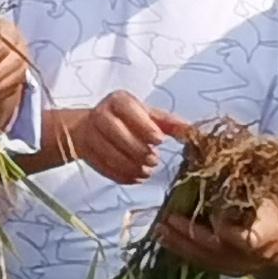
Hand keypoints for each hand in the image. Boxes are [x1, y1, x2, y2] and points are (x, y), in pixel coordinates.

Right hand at [57, 88, 173, 185]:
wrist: (91, 127)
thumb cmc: (126, 120)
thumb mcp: (148, 116)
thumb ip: (169, 124)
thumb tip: (191, 131)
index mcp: (118, 101)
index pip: (128, 110)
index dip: (144, 127)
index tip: (159, 141)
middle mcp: (101, 114)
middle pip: (116, 132)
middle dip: (137, 150)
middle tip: (154, 160)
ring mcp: (90, 133)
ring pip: (108, 152)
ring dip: (130, 166)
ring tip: (146, 172)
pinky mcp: (86, 152)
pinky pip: (103, 166)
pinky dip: (121, 175)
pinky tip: (134, 177)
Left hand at [155, 189, 277, 278]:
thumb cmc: (270, 213)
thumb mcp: (263, 196)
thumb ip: (240, 182)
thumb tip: (211, 152)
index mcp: (264, 236)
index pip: (246, 239)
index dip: (228, 229)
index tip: (214, 216)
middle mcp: (248, 256)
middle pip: (215, 249)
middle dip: (190, 233)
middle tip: (168, 219)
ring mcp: (235, 267)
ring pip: (203, 259)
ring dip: (179, 244)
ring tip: (158, 230)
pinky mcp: (224, 271)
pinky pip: (200, 263)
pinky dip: (182, 250)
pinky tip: (165, 240)